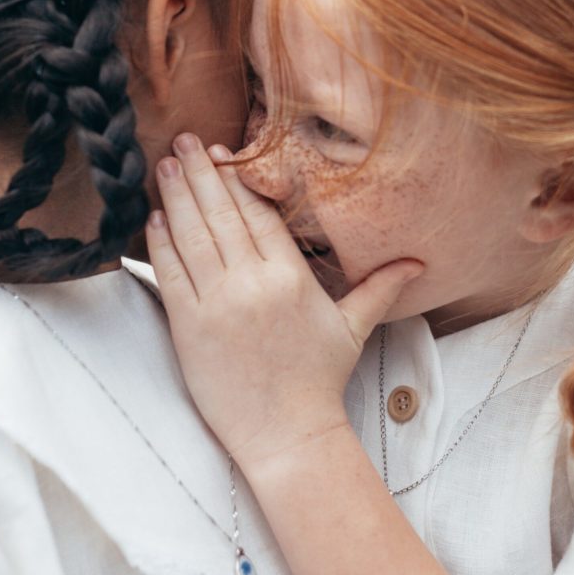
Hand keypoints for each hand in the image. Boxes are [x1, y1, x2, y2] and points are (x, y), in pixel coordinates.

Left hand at [145, 134, 422, 467]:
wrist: (287, 435)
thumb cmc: (319, 381)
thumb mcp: (353, 329)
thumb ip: (379, 287)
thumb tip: (418, 262)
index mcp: (292, 278)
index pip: (262, 214)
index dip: (241, 179)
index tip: (224, 151)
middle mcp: (253, 284)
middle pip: (223, 215)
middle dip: (201, 173)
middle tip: (184, 140)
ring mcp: (217, 304)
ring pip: (192, 236)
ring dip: (176, 195)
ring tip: (164, 164)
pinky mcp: (188, 327)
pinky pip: (170, 273)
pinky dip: (160, 241)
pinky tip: (155, 216)